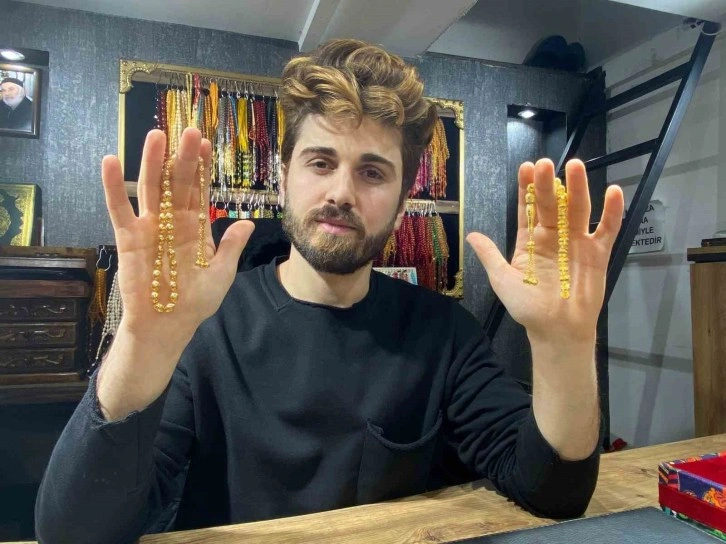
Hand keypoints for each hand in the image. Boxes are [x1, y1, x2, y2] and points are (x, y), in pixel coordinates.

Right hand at [102, 127, 254, 336]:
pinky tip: (111, 161)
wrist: (168, 325)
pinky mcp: (128, 238)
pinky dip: (114, 186)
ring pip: (150, 189)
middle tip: (188, 130)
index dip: (201, 168)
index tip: (205, 143)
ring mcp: (149, 227)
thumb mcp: (222, 274)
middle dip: (183, 158)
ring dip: (153, 162)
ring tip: (157, 135)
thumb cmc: (196, 302)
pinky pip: (119, 209)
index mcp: (195, 227)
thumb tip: (246, 223)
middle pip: (177, 183)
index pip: (199, 190)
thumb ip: (231, 247)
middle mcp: (172, 221)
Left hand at [467, 159, 623, 343]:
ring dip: (578, 188)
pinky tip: (613, 191)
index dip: (527, 189)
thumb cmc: (528, 307)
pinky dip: (612, 212)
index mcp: (530, 240)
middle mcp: (554, 236)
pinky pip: (607, 229)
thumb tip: (471, 234)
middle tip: (545, 163)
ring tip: (575, 166)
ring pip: (578, 210)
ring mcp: (577, 242)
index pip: (528, 209)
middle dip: (548, 184)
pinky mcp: (598, 253)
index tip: (526, 168)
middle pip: (552, 205)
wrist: (556, 331)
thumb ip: (490, 256)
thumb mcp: (503, 280)